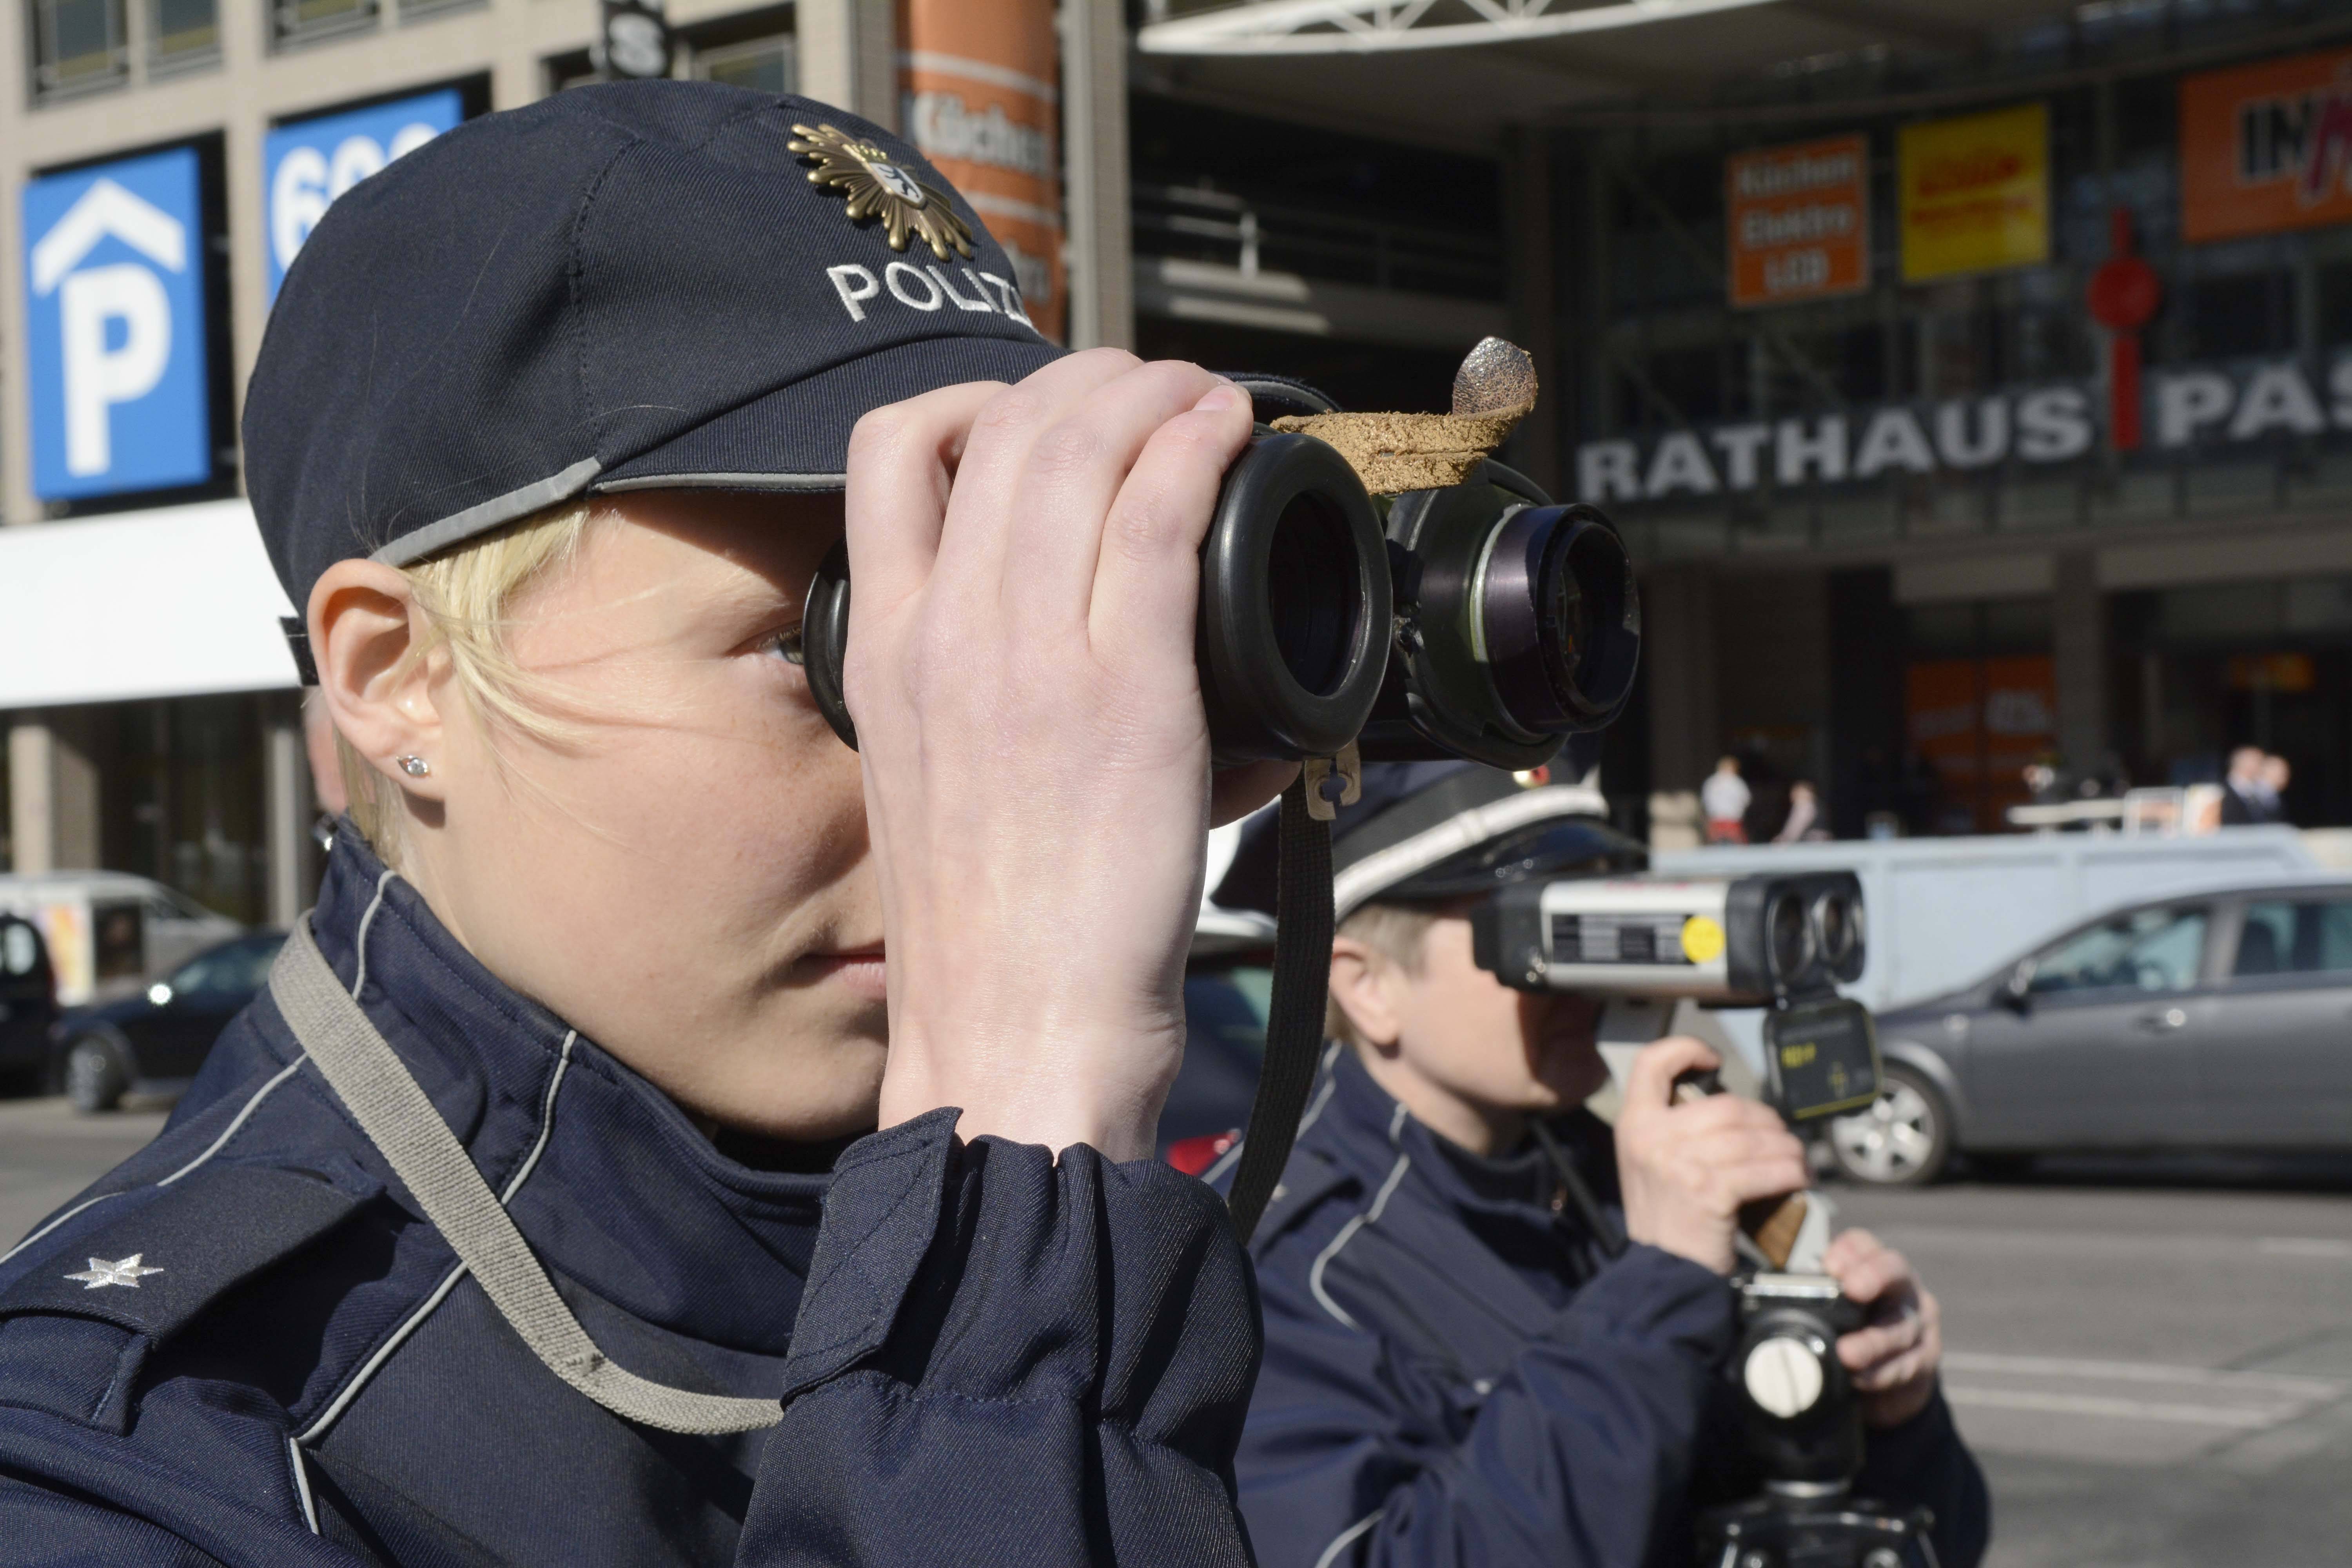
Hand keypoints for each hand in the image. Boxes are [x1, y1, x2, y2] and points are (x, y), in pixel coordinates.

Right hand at [844, 350, 1292, 1159]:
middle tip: (1148, 389)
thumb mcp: (930, 780)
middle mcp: (944, 630)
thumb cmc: (993, 932)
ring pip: (1083, 446)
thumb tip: (1057, 638)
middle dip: (1087, 377)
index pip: (891, 452)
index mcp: (884, 649)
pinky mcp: (1127, 691)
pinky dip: (1200, 448)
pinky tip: (1230, 431)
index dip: (975, 399)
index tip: (1043, 418)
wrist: (1014, 1036)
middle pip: (1003, 424)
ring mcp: (1031, 655)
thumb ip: (968, 691)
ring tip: (1200, 397)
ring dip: (1154, 391)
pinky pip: (1159, 514)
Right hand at [1614, 1037, 1809, 1274]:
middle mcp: (1651, 1136)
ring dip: (1787, 1149)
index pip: (1651, 1063)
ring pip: (1752, 1137)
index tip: (1713, 1062)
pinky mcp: (1708, 1190)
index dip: (1686, 1050)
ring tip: (1797, 1163)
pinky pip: (1764, 1169)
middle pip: (1725, 1104)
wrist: (1661, 1275)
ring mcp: (1679, 1162)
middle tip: (1781, 1141)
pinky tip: (1797, 1179)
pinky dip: (1789, 1172)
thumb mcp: (1651, 1164)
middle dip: (1765, 1121)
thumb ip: (1676, 1130)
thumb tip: (1734, 1113)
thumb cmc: (1666, 1223)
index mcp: (1634, 1125)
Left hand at [1822, 1228, 1942, 1428]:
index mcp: (1872, 1266)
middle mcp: (1900, 1287)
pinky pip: (1908, 1364)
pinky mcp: (1925, 1358)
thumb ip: (1811, 1296)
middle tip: (1852, 1289)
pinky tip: (1861, 1379)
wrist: (1887, 1376)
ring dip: (1872, 1342)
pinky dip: (1882, 1373)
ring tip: (1846, 1354)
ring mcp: (1918, 1321)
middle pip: (1894, 1271)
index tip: (1830, 1265)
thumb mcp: (1830, 1308)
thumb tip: (1768, 1297)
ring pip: (1900, 1326)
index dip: (1848, 1250)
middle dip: (1873, 1277)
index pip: (1863, 1244)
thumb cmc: (1847, 1330)